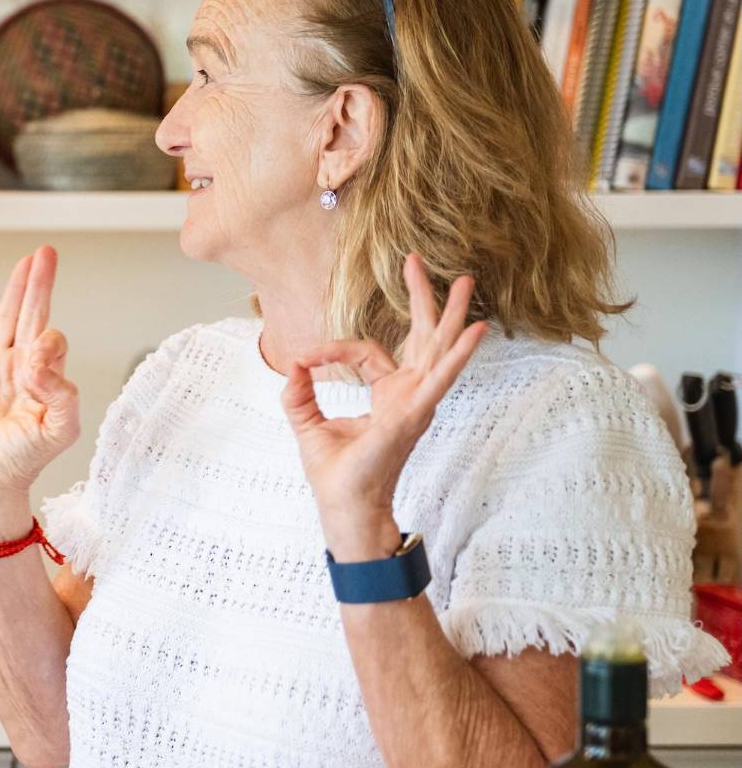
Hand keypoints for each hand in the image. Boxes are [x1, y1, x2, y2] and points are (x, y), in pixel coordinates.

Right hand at [0, 246, 81, 518]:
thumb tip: (40, 358)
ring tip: (26, 262)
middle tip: (46, 254)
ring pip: (6, 320)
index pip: (52, 342)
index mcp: (46, 378)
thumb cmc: (24, 460)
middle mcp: (22, 368)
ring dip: (16, 291)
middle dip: (40, 284)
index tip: (35, 365)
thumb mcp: (60, 429)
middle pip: (33, 315)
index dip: (48, 343)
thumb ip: (62, 392)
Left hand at [281, 253, 488, 561]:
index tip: (307, 358)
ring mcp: (416, 404)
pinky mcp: (413, 414)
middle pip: (422, 338)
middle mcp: (408, 395)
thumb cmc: (336, 475)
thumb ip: (298, 394)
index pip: (369, 351)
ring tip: (467, 283)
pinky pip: (439, 378)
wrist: (344, 507)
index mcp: (389, 394)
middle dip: (424, 299)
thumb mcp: (307, 425)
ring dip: (453, 316)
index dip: (335, 350)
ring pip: (438, 350)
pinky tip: (475, 332)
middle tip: (419, 260)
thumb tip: (293, 363)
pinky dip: (457, 355)